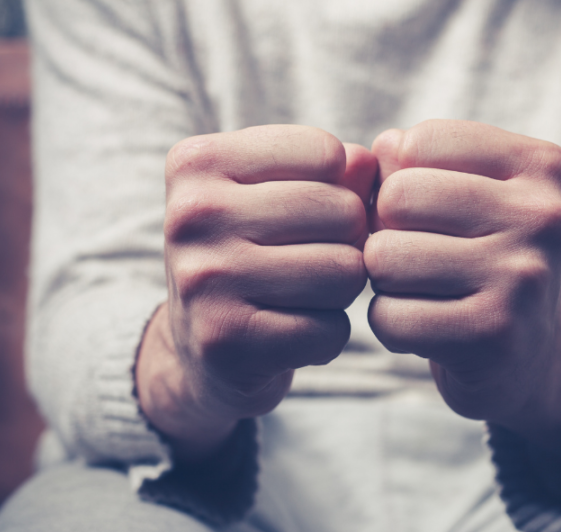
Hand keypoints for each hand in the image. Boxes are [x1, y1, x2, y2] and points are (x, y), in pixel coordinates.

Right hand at [136, 125, 376, 461]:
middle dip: (349, 243)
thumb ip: (334, 171)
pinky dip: (327, 337)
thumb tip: (368, 164)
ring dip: (342, 291)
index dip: (342, 189)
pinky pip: (330, 331)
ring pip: (344, 272)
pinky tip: (293, 335)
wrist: (203, 347)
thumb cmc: (255, 255)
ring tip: (305, 296)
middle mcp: (193, 214)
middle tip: (315, 262)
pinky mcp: (225, 341)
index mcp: (199, 161)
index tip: (311, 214)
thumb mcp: (280, 196)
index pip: (327, 153)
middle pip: (343, 213)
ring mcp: (204, 280)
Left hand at [366, 120, 560, 457]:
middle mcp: (545, 218)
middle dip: (385, 231)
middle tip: (414, 258)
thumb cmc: (483, 260)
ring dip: (385, 281)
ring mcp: (524, 278)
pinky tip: (426, 327)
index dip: (397, 182)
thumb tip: (373, 154)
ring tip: (422, 290)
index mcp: (542, 166)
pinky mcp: (495, 337)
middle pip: (397, 198)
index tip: (426, 215)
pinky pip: (390, 317)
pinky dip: (390, 324)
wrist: (530, 357)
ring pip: (385, 257)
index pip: (418, 144)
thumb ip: (414, 163)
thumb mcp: (468, 196)